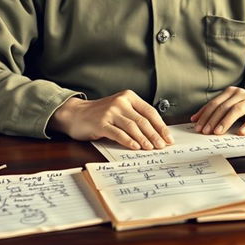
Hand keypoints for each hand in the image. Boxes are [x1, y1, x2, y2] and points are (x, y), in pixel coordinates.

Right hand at [47, 89, 172, 150]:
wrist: (76, 113)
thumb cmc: (101, 114)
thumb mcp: (120, 109)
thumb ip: (135, 116)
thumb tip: (156, 133)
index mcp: (129, 97)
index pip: (150, 111)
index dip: (160, 126)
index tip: (168, 138)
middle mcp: (121, 102)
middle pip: (143, 120)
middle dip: (155, 135)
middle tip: (162, 146)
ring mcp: (110, 112)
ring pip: (132, 127)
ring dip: (144, 139)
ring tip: (151, 148)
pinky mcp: (101, 123)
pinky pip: (118, 133)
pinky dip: (128, 141)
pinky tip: (135, 147)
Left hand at [190, 86, 244, 135]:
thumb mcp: (230, 107)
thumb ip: (215, 111)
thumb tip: (194, 119)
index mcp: (231, 92)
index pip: (215, 103)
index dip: (205, 115)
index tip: (198, 126)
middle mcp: (241, 94)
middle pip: (224, 106)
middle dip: (213, 119)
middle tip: (205, 131)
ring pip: (237, 110)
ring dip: (226, 121)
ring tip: (218, 132)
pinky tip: (241, 132)